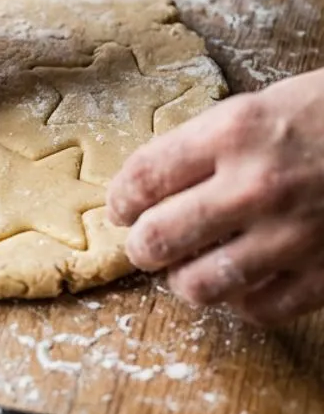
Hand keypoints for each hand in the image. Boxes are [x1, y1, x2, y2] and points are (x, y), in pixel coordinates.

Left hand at [108, 70, 323, 324]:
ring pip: (199, 285)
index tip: (121, 207)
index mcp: (235, 131)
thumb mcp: (266, 104)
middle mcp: (255, 185)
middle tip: (146, 244)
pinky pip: (258, 309)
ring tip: (185, 270)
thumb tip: (157, 182)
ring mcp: (291, 235)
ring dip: (183, 280)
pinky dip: (240, 302)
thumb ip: (212, 143)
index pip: (144, 177)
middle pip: (158, 238)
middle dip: (141, 245)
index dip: (121, 199)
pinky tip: (241, 284)